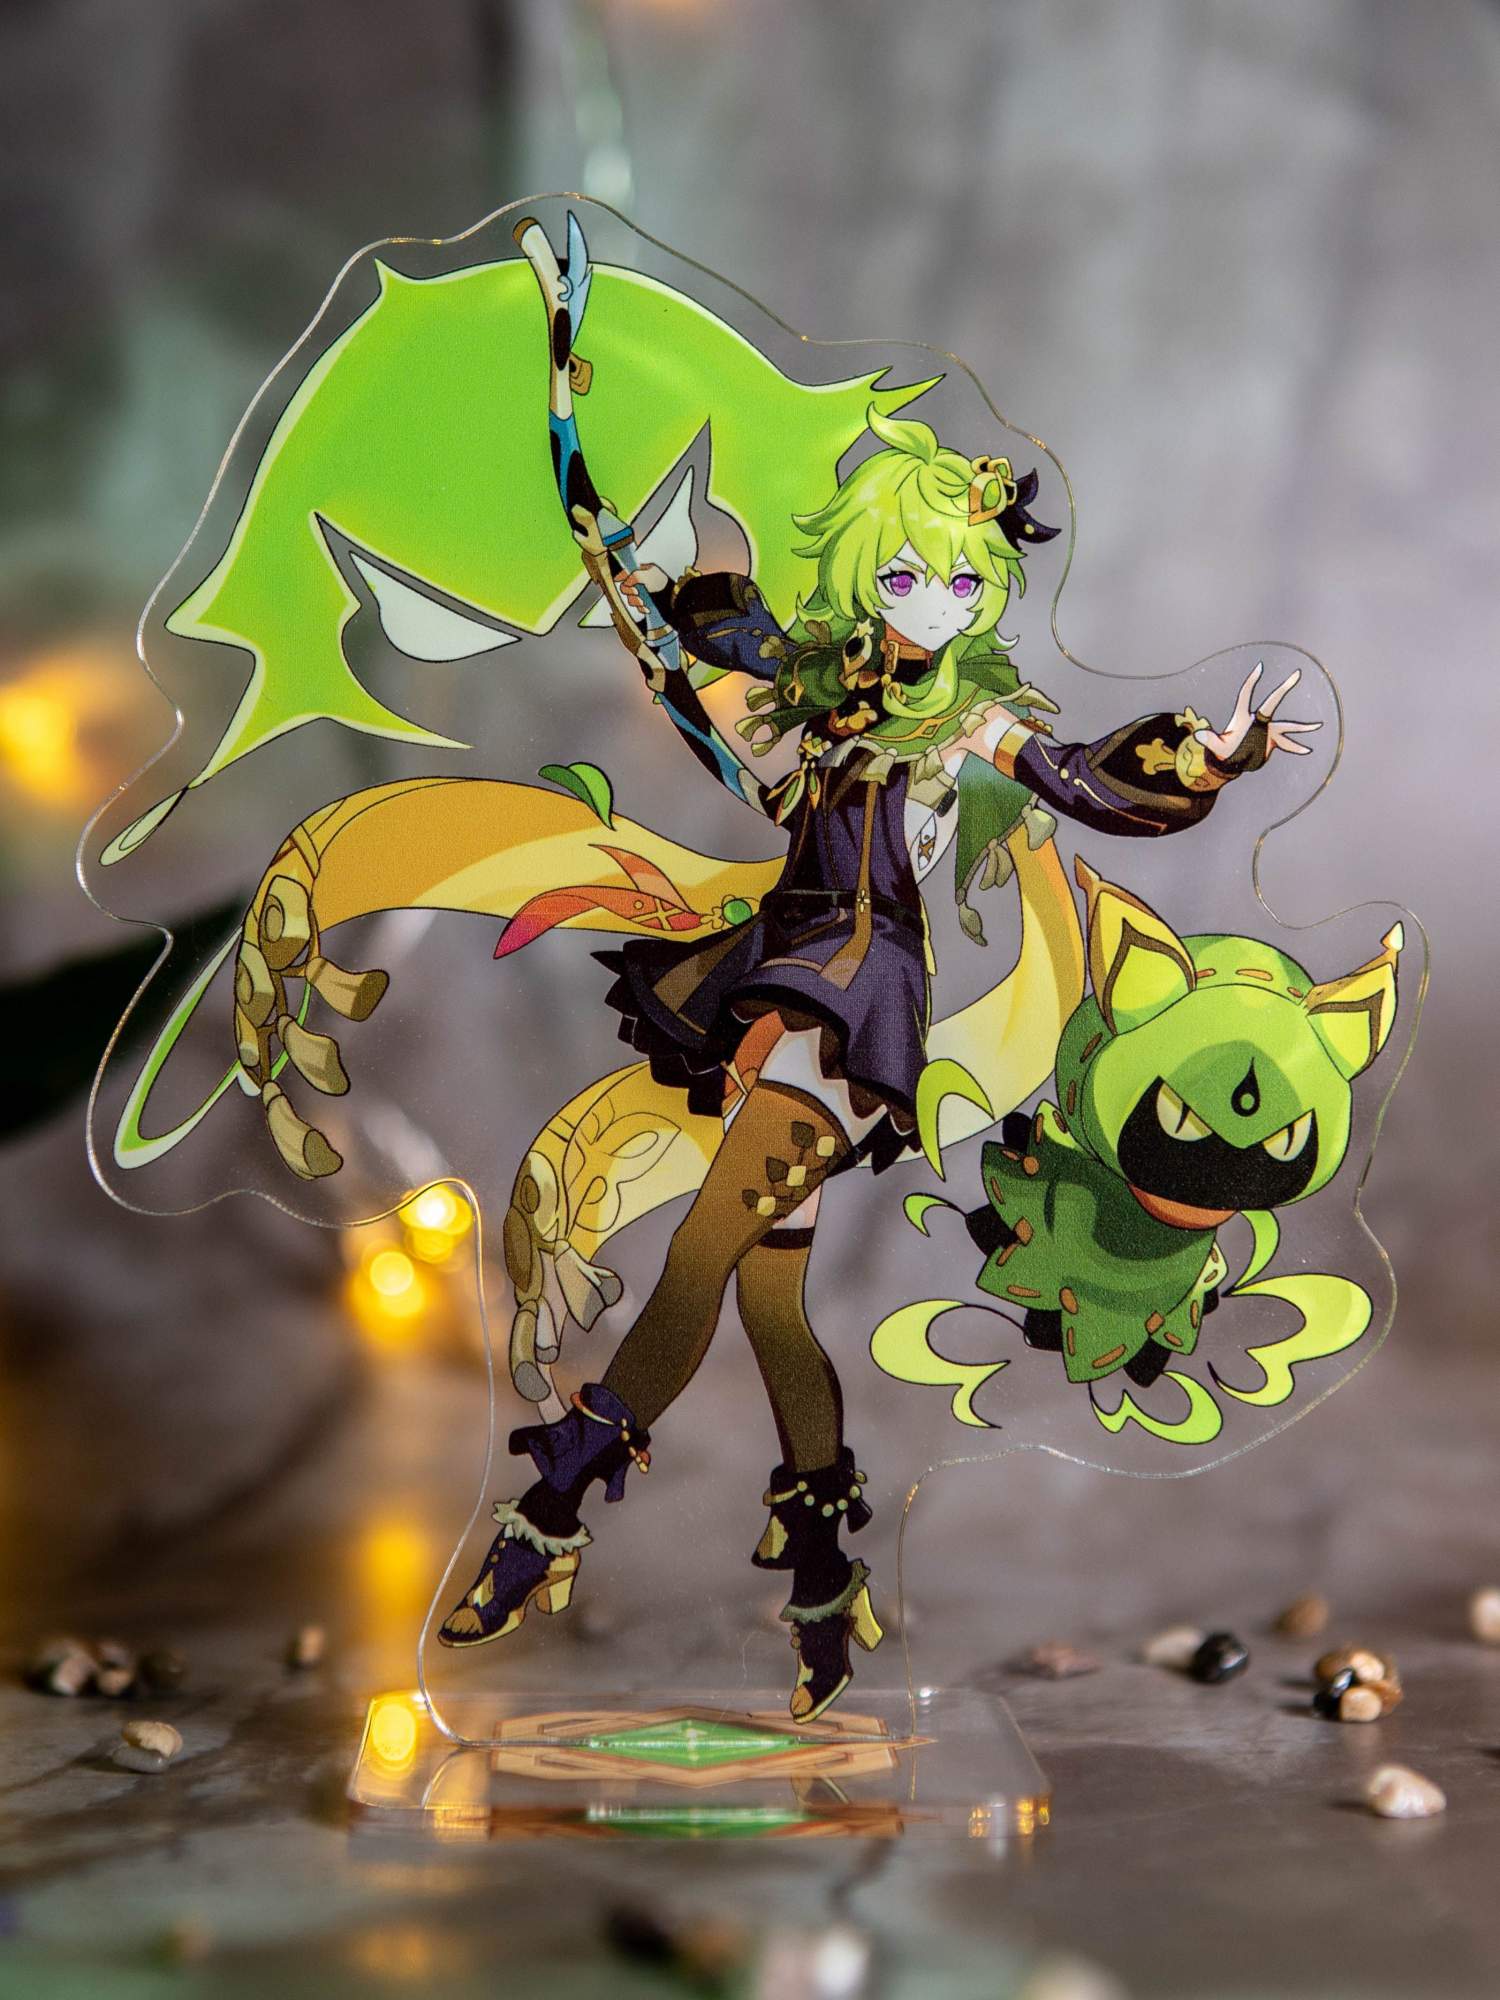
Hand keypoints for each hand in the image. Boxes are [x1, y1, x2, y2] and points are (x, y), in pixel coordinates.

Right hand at [617, 564, 669, 617]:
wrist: (675, 601)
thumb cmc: (664, 585)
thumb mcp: (646, 575)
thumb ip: (632, 577)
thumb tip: (624, 582)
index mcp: (645, 570)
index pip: (628, 571)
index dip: (622, 575)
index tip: (618, 579)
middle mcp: (644, 581)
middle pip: (627, 586)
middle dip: (630, 591)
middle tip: (636, 592)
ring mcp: (646, 593)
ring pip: (631, 598)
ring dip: (635, 601)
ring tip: (643, 602)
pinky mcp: (648, 604)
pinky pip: (638, 607)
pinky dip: (641, 608)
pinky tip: (647, 607)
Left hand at [1195, 661, 1321, 760]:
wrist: (1231, 761)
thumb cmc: (1223, 752)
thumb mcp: (1217, 746)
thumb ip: (1210, 740)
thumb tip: (1198, 736)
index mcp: (1243, 717)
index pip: (1246, 695)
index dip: (1251, 682)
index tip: (1259, 667)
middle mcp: (1258, 720)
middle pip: (1272, 702)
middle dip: (1284, 688)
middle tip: (1296, 674)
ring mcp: (1267, 730)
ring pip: (1288, 726)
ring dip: (1303, 727)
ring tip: (1318, 725)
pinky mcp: (1272, 741)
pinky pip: (1288, 744)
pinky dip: (1297, 747)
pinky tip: (1308, 749)